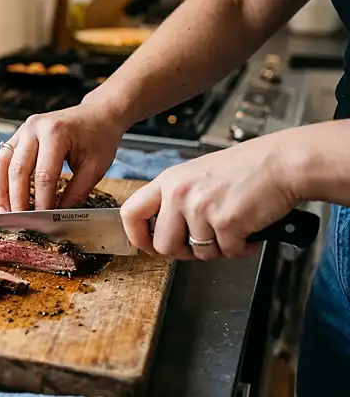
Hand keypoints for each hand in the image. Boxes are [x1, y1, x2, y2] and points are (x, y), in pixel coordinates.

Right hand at [0, 101, 127, 211]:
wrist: (97, 114)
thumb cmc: (99, 139)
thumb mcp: (95, 167)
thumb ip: (76, 193)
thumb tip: (58, 217)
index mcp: (56, 133)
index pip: (44, 175)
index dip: (42, 201)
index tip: (44, 221)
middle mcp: (34, 128)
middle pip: (19, 170)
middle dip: (19, 200)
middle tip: (22, 222)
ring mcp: (23, 130)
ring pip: (3, 164)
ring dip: (2, 191)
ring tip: (6, 212)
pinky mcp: (18, 135)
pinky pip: (2, 159)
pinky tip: (3, 197)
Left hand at [120, 133, 299, 259]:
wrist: (282, 163)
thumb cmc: (246, 168)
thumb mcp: (197, 174)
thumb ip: (177, 199)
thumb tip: (165, 230)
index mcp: (169, 181)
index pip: (131, 213)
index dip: (137, 237)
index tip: (148, 247)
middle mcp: (179, 194)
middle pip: (163, 245)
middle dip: (184, 252)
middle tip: (204, 243)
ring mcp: (201, 208)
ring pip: (198, 252)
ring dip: (218, 248)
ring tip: (233, 227)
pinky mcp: (225, 222)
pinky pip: (227, 253)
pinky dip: (241, 248)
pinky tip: (249, 230)